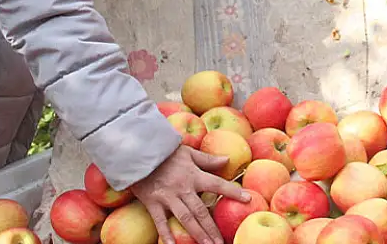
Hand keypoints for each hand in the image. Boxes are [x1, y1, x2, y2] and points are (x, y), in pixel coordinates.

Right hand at [130, 146, 250, 243]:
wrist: (139, 152)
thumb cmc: (166, 153)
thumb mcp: (188, 153)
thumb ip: (207, 159)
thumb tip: (227, 160)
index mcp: (194, 175)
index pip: (218, 184)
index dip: (233, 192)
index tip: (247, 200)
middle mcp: (183, 188)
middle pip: (201, 211)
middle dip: (213, 228)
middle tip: (222, 242)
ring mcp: (168, 197)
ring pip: (186, 219)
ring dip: (198, 234)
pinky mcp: (153, 203)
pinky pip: (160, 221)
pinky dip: (166, 234)